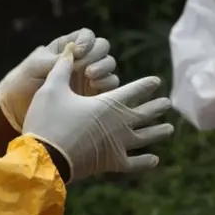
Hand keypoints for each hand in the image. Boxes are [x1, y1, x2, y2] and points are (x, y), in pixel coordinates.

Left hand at [0, 28, 118, 130]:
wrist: (18, 111)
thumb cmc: (23, 85)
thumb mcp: (35, 67)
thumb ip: (56, 60)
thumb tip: (74, 52)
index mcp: (66, 49)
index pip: (87, 36)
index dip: (86, 41)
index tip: (77, 52)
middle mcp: (81, 60)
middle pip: (102, 47)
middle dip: (96, 54)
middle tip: (84, 68)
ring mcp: (89, 77)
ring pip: (108, 64)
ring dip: (103, 67)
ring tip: (89, 76)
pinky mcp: (94, 95)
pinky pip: (110, 84)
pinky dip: (107, 83)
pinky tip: (95, 88)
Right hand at [23, 43, 173, 182]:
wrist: (44, 156)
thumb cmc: (48, 120)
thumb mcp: (52, 88)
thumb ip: (62, 69)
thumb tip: (69, 51)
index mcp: (108, 103)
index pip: (134, 90)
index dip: (146, 85)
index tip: (157, 81)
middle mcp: (119, 123)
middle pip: (145, 113)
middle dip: (157, 107)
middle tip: (168, 103)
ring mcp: (118, 145)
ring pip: (145, 137)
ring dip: (158, 132)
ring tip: (170, 129)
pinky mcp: (111, 163)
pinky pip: (133, 163)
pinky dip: (144, 162)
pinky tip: (154, 159)